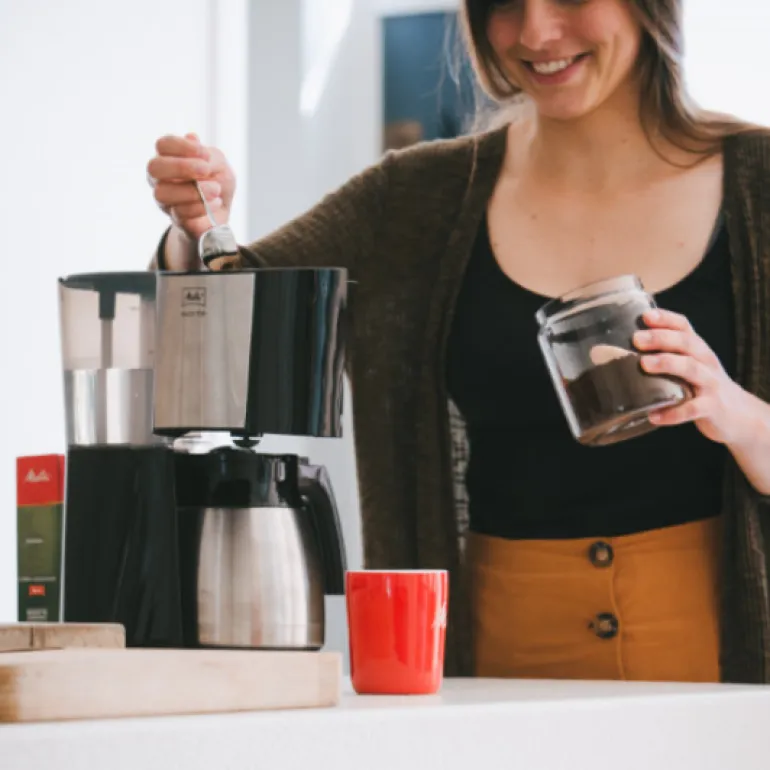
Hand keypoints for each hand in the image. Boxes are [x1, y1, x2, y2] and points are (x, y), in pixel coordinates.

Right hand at [146, 132, 236, 241]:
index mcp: (168, 157)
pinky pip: (180, 213)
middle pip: (154, 167)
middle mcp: (159, 177)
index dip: (182, 146)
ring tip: (215, 189)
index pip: (163, 145)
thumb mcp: (219, 163)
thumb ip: (209, 155)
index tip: (205, 153)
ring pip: (163, 193)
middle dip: (181, 167)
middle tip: (205, 169)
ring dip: (193, 190)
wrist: (223, 209)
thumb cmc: (217, 180)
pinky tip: (215, 203)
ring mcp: (164, 200)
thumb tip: (192, 140)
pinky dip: (201, 206)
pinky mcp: (175, 219)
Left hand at [633, 308, 754, 445]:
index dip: (666, 319)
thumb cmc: (702, 385)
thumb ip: (667, 355)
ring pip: (691, 369)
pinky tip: (654, 415)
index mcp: (697, 349)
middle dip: (661, 338)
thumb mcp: (690, 364)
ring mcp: (710, 384)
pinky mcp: (712, 407)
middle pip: (686, 343)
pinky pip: (693, 409)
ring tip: (644, 365)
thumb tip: (624, 349)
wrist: (738, 413)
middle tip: (636, 339)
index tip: (645, 316)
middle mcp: (705, 361)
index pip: (683, 326)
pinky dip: (673, 413)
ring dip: (667, 364)